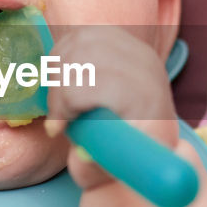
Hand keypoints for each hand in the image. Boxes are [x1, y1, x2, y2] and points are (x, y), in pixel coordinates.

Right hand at [42, 25, 178, 191]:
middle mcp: (144, 65)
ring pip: (77, 43)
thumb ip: (97, 168)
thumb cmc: (132, 157)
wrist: (149, 133)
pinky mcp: (120, 37)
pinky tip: (65, 81)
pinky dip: (62, 56)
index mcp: (147, 97)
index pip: (93, 83)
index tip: (57, 131)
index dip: (66, 104)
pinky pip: (78, 35)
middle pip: (82, 59)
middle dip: (58, 90)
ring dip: (58, 74)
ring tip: (63, 103)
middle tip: (58, 118)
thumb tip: (83, 155)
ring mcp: (133, 46)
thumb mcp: (117, 170)